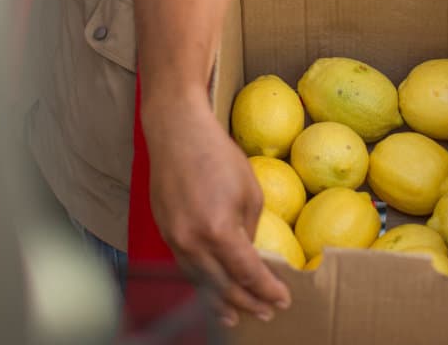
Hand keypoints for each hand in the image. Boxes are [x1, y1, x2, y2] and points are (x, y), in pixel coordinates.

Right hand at [143, 98, 290, 325]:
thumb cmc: (218, 155)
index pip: (247, 274)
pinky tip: (212, 287)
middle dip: (246, 303)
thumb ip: (250, 228)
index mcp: (219, 230)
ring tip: (236, 315)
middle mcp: (193, 242)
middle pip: (222, 287)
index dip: (267, 290)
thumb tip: (250, 253)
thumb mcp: (249, 190)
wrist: (176, 132)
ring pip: (200, 282)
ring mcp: (174, 239)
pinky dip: (202, 282)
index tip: (282, 299)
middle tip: (266, 312)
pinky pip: (186, 267)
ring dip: (220, 301)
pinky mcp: (164, 232)